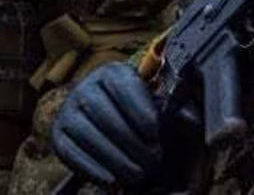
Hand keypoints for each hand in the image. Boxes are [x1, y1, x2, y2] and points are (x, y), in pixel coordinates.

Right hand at [52, 62, 162, 187]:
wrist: (98, 114)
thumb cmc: (134, 109)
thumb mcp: (154, 103)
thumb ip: (174, 110)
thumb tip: (194, 121)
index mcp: (112, 73)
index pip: (125, 88)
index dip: (141, 111)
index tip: (155, 132)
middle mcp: (86, 88)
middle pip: (107, 116)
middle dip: (133, 143)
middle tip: (153, 161)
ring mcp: (68, 112)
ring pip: (90, 137)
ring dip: (117, 159)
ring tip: (138, 174)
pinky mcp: (59, 136)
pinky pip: (73, 154)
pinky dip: (94, 170)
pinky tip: (113, 180)